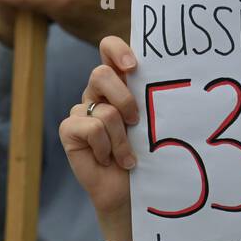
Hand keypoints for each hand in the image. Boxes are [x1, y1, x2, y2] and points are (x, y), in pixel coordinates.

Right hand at [60, 36, 138, 234]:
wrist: (131, 191)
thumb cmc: (147, 154)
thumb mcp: (153, 121)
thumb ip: (150, 98)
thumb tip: (170, 78)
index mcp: (120, 82)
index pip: (109, 49)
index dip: (116, 49)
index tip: (133, 66)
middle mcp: (98, 93)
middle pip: (100, 73)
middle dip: (124, 99)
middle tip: (137, 122)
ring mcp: (81, 111)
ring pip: (103, 110)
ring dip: (121, 138)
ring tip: (127, 155)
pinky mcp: (69, 130)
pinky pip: (90, 128)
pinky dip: (105, 148)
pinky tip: (108, 160)